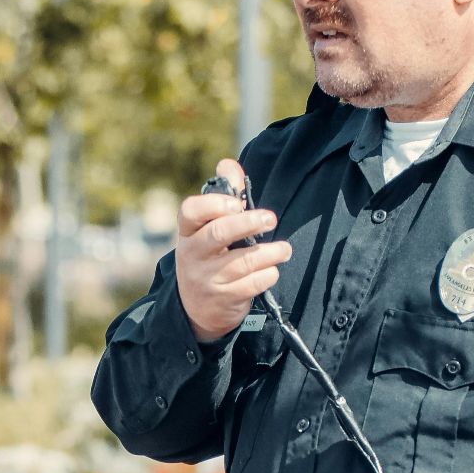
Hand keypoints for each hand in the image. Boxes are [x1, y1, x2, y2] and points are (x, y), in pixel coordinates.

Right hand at [176, 158, 292, 341]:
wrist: (197, 309)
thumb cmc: (209, 257)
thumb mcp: (207, 229)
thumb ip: (223, 195)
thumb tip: (228, 164)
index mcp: (188, 232)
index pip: (192, 211)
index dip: (214, 204)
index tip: (238, 203)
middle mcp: (193, 254)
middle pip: (219, 233)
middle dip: (248, 223)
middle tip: (271, 219)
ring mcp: (207, 278)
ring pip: (242, 261)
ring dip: (269, 253)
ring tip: (285, 249)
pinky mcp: (223, 298)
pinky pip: (251, 284)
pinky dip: (267, 275)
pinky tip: (272, 270)